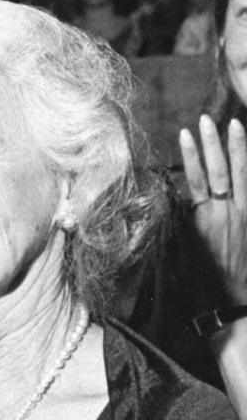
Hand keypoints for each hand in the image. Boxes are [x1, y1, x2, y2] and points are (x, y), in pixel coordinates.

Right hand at [180, 116, 246, 302]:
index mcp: (204, 221)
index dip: (191, 156)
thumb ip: (185, 221)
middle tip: (208, 119)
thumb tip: (179, 197)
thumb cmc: (203, 281)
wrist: (232, 300)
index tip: (185, 133)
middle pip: (221, 171)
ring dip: (240, 148)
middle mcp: (227, 214)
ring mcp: (246, 215)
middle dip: (214, 143)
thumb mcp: (185, 250)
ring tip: (235, 124)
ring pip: (244, 174)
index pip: (196, 180)